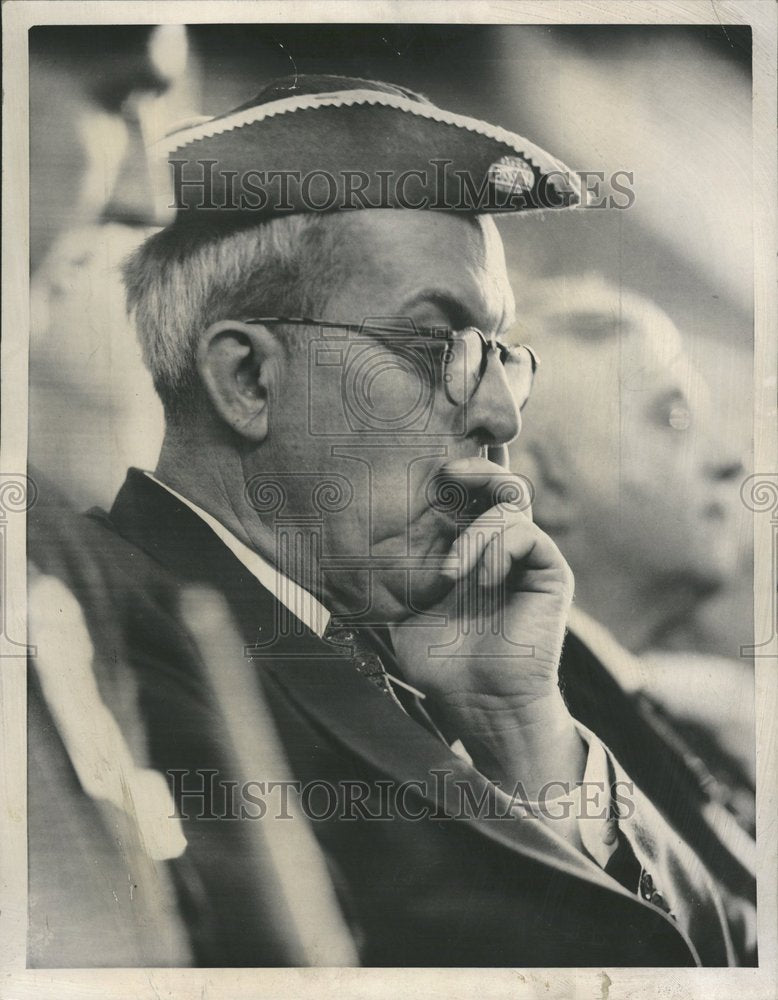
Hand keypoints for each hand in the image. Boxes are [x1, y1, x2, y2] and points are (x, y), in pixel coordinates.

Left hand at [390, 456, 582, 792]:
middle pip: (497, 478)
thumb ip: (388, 571)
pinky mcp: (549, 571)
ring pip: (511, 500)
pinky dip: (498, 548)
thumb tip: (341, 539)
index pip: (468, 490)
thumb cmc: (439, 660)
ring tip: (451, 571)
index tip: (428, 456)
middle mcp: (500, 542)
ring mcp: (527, 555)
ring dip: (475, 529)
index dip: (457, 465)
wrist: (478, 702)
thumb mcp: (401, 606)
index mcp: (468, 545)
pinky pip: (527, 533)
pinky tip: (482, 581)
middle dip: (475, 465)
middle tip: (448, 471)